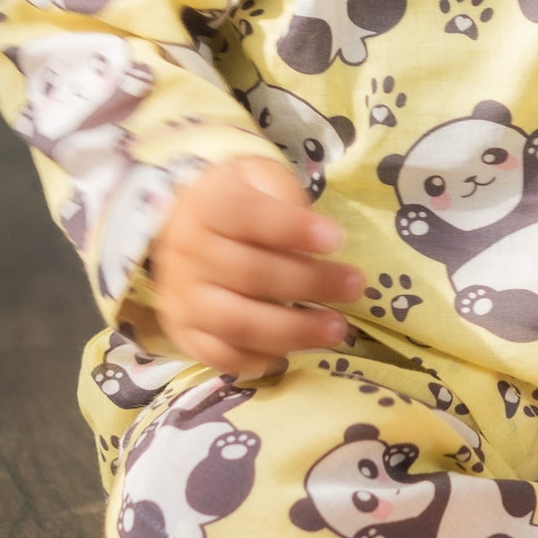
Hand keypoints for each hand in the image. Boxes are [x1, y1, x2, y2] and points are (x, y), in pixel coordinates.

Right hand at [144, 157, 362, 376]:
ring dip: (291, 330)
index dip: (293, 228)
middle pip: (250, 273)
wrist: (184, 226)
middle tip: (355, 287)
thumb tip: (320, 235)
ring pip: (236, 322)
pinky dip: (256, 359)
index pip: (247, 216)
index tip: (337, 238)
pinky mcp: (184, 331)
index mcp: (208, 206)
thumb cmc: (239, 201)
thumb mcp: (259, 178)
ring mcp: (183, 297)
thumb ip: (285, 197)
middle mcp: (188, 253)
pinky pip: (218, 355)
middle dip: (309, 282)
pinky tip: (292, 353)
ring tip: (336, 330)